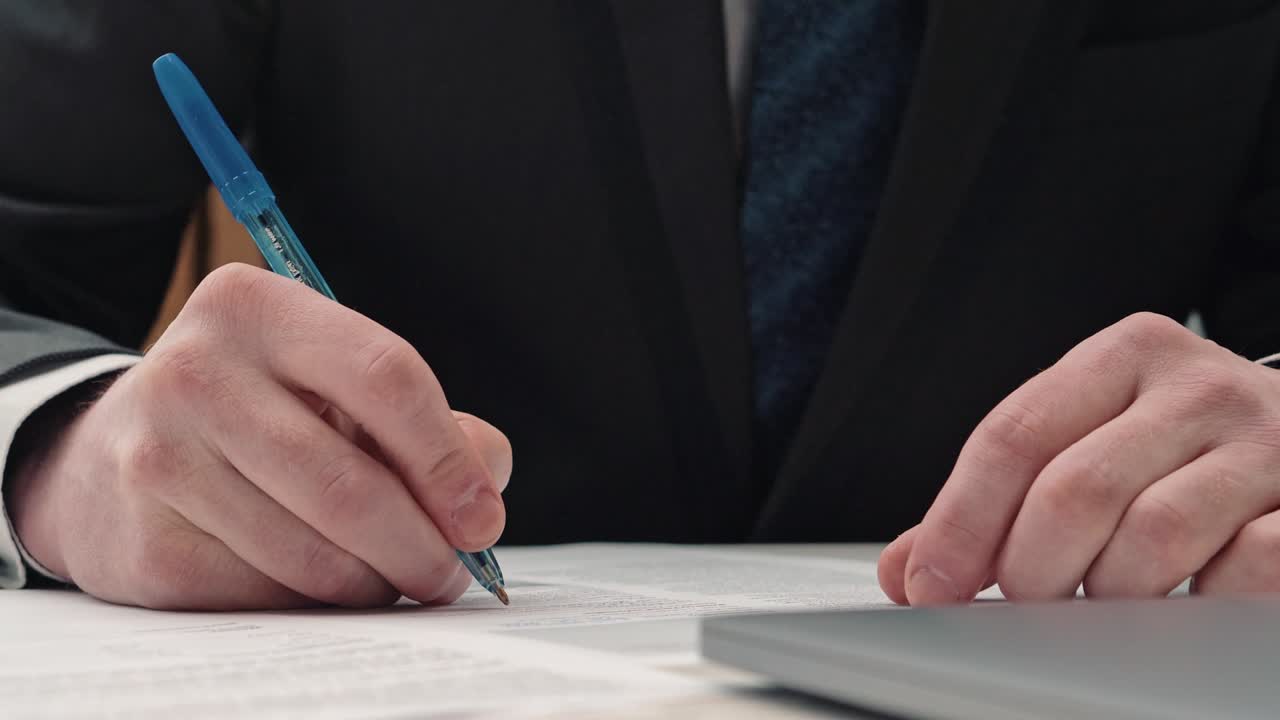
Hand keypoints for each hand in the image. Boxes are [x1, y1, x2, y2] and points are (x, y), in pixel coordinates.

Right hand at [8, 264, 511, 609]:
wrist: (111, 454)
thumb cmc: (258, 413)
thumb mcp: (335, 384)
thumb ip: (431, 423)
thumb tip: (481, 493)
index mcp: (257, 308)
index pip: (386, 377)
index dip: (447, 459)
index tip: (481, 518)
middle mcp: (196, 371)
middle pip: (350, 484)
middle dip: (420, 545)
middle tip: (449, 574)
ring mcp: (159, 458)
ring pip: (311, 554)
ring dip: (373, 582)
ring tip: (391, 577)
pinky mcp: (144, 543)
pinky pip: (266, 596)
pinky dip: (313, 602)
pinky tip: (318, 580)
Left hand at [878, 313, 1279, 604]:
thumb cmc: (1178, 450)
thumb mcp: (1085, 444)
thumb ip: (994, 502)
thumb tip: (907, 568)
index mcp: (1122, 356)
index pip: (1014, 436)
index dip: (961, 521)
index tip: (930, 584)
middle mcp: (1195, 386)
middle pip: (1074, 491)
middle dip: (1028, 569)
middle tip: (1021, 602)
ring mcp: (1264, 442)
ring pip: (1151, 537)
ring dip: (1106, 593)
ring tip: (1099, 601)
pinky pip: (1240, 568)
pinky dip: (1194, 604)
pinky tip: (1178, 601)